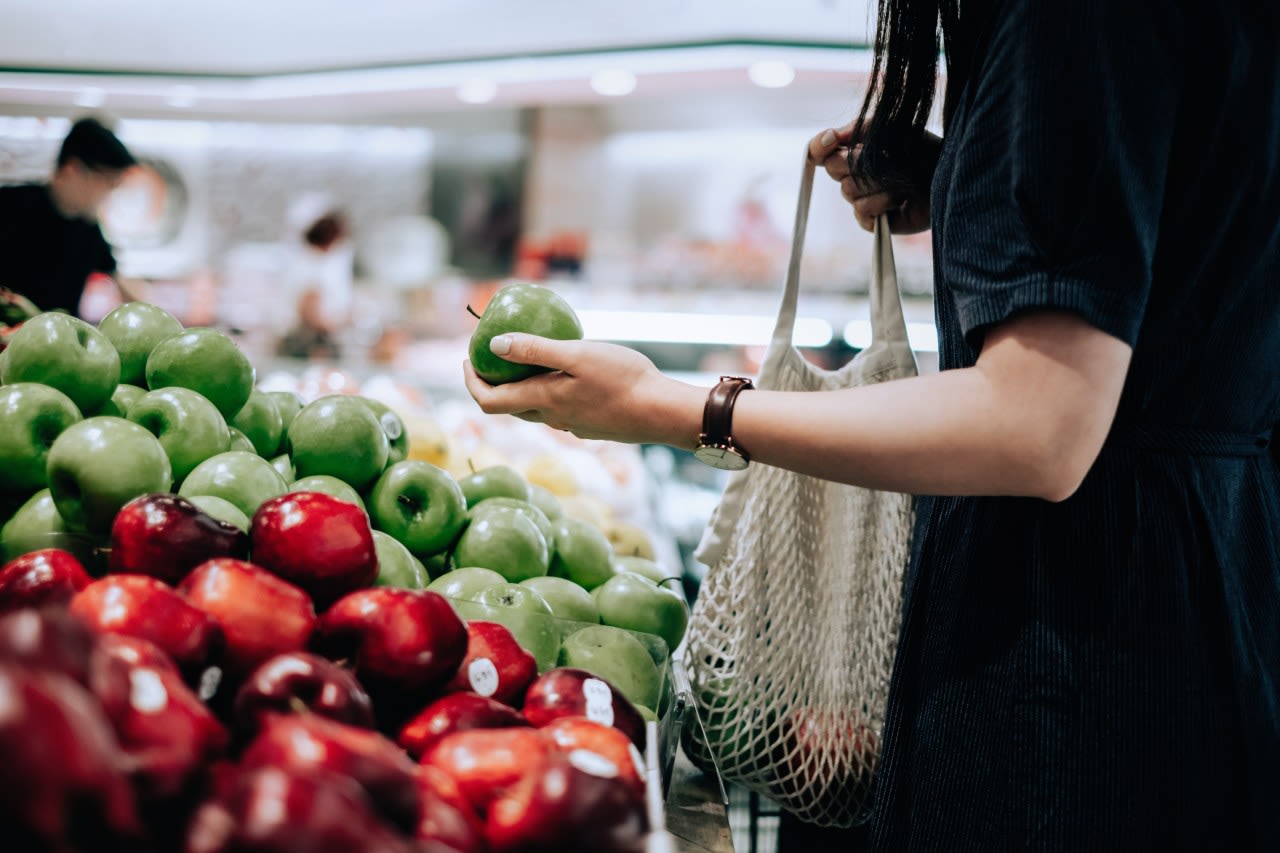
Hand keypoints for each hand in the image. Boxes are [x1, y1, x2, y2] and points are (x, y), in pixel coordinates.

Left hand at [462, 334, 702, 446]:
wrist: (661, 412)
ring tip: (525, 361)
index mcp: (543, 401)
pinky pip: (558, 410)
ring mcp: (572, 425)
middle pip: (508, 407)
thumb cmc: (623, 379)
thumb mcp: (577, 354)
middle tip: (489, 358)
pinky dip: (547, 392)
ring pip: (534, 410)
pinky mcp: (590, 425)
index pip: (489, 402)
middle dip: (491, 384)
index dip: (470, 383)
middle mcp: (552, 419)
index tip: (467, 360)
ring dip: (520, 388)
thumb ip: (535, 350)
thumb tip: (495, 345)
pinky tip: (565, 373)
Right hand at [808, 122, 933, 233]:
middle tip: (885, 159)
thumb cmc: (922, 150)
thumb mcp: (890, 128)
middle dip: (856, 161)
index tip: (832, 140)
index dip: (819, 147)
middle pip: (832, 168)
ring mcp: (861, 199)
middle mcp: (853, 176)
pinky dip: (882, 203)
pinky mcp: (872, 221)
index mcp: (853, 152)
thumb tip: (831, 136)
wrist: (948, 174)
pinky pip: (862, 212)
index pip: (820, 152)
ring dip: (877, 183)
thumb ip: (858, 128)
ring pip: (848, 191)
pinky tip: (900, 199)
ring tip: (902, 180)